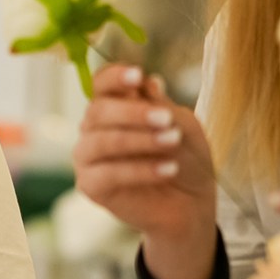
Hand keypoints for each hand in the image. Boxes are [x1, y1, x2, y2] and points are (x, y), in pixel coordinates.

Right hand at [73, 64, 217, 278]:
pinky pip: (107, 174)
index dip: (115, 77)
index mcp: (113, 106)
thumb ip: (163, 106)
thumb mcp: (183, 125)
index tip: (138, 76)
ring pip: (100, 142)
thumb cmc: (185, 157)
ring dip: (140, 140)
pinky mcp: (90, 186)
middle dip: (133, 112)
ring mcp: (88, 157)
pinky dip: (140, 170)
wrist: (191, 202)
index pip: (100, 84)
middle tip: (166, 119)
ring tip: (172, 142)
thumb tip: (149, 83)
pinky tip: (169, 168)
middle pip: (98, 110)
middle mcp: (93, 128)